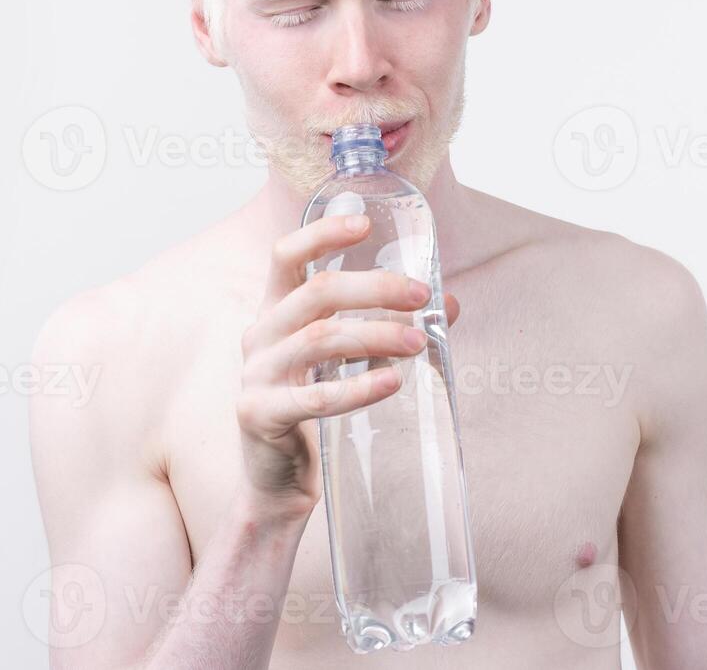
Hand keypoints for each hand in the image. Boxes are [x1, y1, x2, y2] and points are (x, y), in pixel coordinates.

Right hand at [235, 213, 460, 519]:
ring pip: (320, 339)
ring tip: (419, 341)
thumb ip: (387, 328)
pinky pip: (315, 398)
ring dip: (376, 335)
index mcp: (274, 312)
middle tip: (421, 294)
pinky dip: (358, 387)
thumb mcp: (344, 361)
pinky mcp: (260, 415)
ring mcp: (256, 376)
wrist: (276, 484)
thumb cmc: (313, 410)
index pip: (286, 256)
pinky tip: (392, 382)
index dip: (322, 233)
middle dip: (374, 287)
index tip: (364, 224)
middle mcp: (260, 335)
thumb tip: (450, 304)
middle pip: (315, 293)